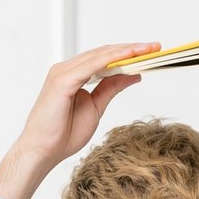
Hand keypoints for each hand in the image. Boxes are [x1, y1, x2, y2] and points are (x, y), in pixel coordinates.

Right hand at [0, 42, 158, 198]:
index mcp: (73, 75)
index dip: (126, 53)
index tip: (150, 52)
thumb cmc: (63, 133)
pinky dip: (110, 59)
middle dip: (130, 49)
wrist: (43, 151)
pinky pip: (91, 66)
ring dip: (124, 51)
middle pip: (103, 53)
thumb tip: (133, 74)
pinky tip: (127, 57)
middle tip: (154, 47)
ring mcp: (62, 73)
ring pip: (99, 56)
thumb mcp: (96, 107)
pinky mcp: (62, 81)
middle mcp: (66, 69)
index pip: (103, 58)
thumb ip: (111, 88)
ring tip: (146, 49)